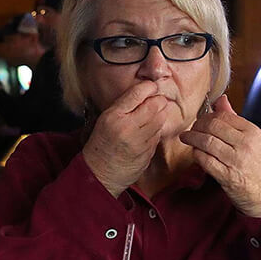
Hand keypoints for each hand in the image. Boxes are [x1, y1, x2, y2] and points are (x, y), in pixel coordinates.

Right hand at [82, 81, 182, 197]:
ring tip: (152, 115)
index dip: (149, 87)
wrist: (100, 173)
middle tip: (156, 100)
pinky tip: (149, 131)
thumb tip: (145, 90)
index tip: (152, 86)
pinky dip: (157, 130)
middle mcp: (127, 128)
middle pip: (154, 105)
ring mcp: (139, 141)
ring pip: (160, 119)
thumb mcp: (105, 120)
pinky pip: (159, 134)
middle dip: (158, 100)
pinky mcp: (148, 152)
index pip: (137, 93)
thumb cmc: (101, 144)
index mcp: (113, 117)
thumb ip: (124, 106)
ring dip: (160, 114)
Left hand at [179, 95, 260, 217]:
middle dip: (197, 126)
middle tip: (191, 129)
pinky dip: (197, 155)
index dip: (207, 116)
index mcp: (253, 132)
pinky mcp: (227, 176)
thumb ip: (235, 119)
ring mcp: (236, 160)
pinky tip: (195, 154)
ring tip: (187, 138)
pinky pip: (205, 160)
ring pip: (206, 142)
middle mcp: (245, 144)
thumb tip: (221, 100)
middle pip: (212, 126)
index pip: (223, 115)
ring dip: (192, 139)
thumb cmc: (260, 168)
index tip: (201, 121)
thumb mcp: (253, 140)